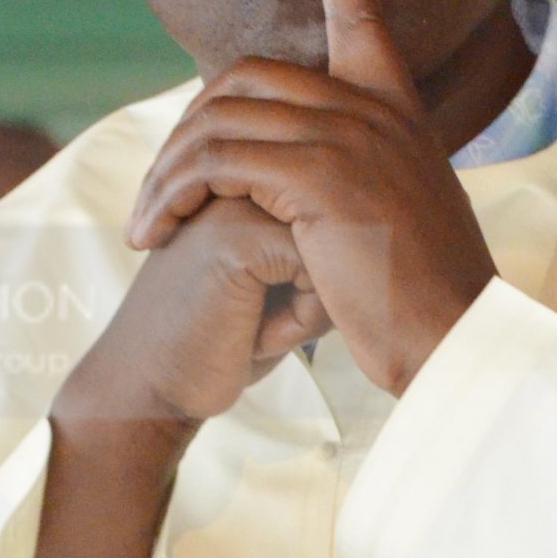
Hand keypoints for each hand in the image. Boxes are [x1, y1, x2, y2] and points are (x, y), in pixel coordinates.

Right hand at [29, 198, 328, 557]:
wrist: (153, 384)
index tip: (269, 299)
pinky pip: (322, 276)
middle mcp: (251, 173)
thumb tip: (403, 226)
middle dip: (324, 287)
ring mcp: (240, 198)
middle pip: (350, 229)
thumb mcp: (283, 274)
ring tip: (255, 319)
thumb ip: (323, 235)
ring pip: (342, 250)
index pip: (350, 216)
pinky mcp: (239, 235)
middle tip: (260, 313)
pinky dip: (302, 321)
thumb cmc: (226, 336)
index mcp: (262, 173)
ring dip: (314, 302)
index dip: (328, 275)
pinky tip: (252, 332)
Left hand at [127, 0, 494, 395]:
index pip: (363, 8)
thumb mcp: (388, 214)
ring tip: (148, 229)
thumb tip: (288, 173)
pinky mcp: (325, 178)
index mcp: (395, 108)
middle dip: (183, 134)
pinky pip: (222, 161)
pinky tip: (169, 232)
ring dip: (168, 176)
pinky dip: (180, 194)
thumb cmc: (417, 296)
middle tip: (156, 201)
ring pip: (220, 121)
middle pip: (244, 78)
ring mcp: (353, 138)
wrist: (453, 340)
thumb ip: (345, 173)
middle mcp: (375, 108)